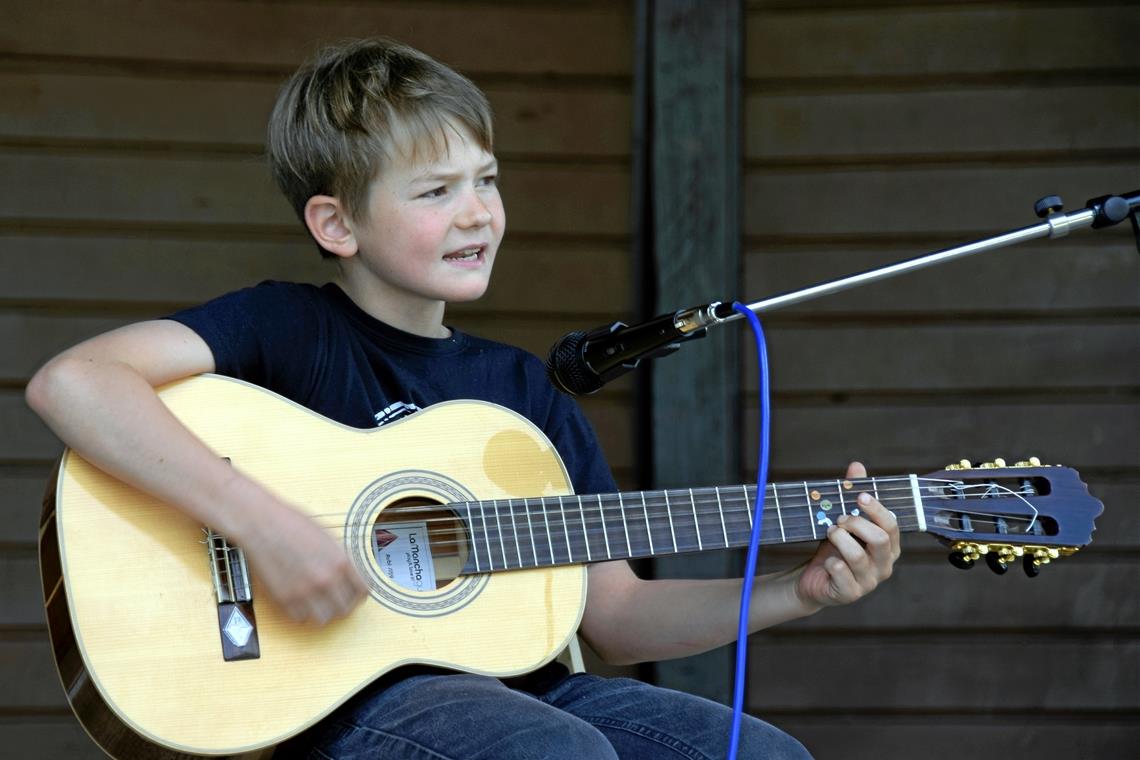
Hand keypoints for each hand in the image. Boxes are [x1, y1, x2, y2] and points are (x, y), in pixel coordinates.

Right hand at [241, 499, 367, 624]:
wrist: (261, 524)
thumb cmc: (292, 523)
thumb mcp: (327, 536)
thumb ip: (339, 558)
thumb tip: (348, 575)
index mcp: (341, 561)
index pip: (362, 591)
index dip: (358, 595)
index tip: (354, 595)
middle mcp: (326, 579)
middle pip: (345, 609)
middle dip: (342, 606)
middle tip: (335, 602)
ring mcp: (305, 591)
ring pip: (324, 619)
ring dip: (322, 613)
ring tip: (318, 604)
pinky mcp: (284, 599)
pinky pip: (300, 619)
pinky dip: (301, 613)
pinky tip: (299, 602)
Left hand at [794, 461, 900, 610]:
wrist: (815, 579)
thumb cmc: (835, 548)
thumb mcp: (844, 521)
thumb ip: (852, 494)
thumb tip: (857, 466)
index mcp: (889, 547)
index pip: (891, 526)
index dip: (876, 509)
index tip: (859, 496)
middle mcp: (884, 565)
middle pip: (880, 540)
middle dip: (855, 524)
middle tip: (838, 520)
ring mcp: (868, 582)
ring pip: (858, 557)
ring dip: (839, 539)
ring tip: (829, 534)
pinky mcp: (850, 594)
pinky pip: (841, 574)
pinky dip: (830, 563)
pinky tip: (826, 561)